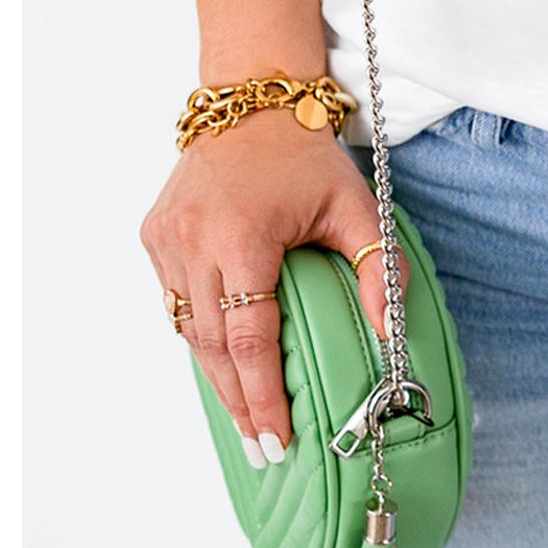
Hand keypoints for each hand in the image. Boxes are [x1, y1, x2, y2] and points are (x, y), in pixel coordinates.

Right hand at [140, 109, 407, 462]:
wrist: (251, 100)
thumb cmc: (305, 156)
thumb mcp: (355, 205)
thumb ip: (377, 268)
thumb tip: (393, 335)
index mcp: (242, 236)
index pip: (249, 338)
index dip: (262, 395)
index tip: (276, 438)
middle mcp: (194, 241)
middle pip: (213, 347)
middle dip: (239, 402)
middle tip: (263, 448)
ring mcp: (167, 239)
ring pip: (188, 330)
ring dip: (216, 375)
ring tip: (245, 416)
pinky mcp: (155, 236)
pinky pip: (175, 301)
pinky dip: (198, 334)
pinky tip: (222, 361)